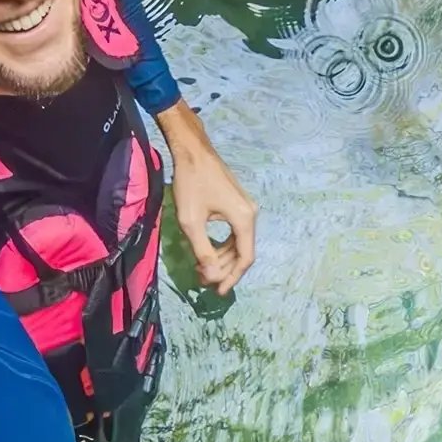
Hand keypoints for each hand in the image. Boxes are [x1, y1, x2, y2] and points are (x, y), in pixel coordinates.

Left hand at [155, 105, 255, 292]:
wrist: (192, 150)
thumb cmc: (190, 183)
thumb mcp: (191, 220)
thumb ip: (203, 250)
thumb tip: (212, 275)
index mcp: (244, 219)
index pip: (245, 257)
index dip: (232, 277)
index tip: (217, 291)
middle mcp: (250, 213)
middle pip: (242, 251)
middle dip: (224, 269)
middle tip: (203, 280)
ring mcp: (245, 207)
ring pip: (238, 241)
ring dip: (222, 257)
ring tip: (202, 269)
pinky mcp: (237, 202)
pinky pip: (233, 230)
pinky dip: (222, 244)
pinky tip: (206, 251)